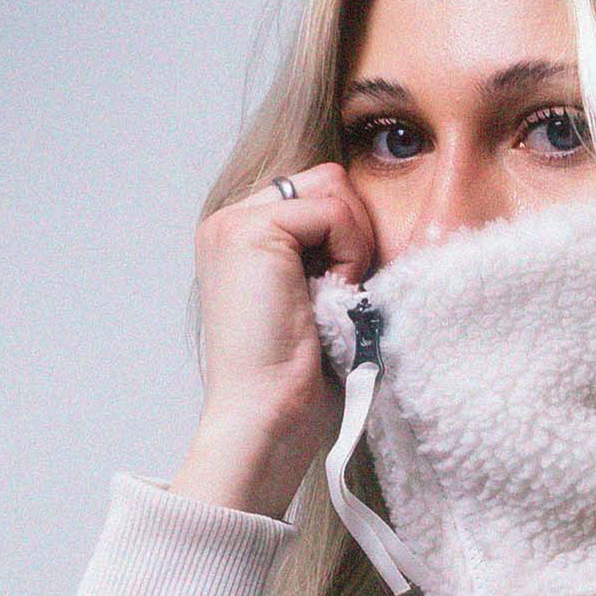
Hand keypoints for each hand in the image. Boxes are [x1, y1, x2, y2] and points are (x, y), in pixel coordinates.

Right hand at [173, 166, 380, 518]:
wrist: (265, 415)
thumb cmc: (293, 376)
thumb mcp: (312, 297)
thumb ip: (322, 251)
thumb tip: (367, 220)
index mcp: (239, 237)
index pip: (317, 193)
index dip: (347, 234)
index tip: (342, 290)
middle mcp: (228, 222)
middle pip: (327, 180)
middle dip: (352, 231)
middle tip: (342, 291)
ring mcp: (234, 223)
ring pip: (333, 187)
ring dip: (352, 242)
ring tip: (333, 296)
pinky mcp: (251, 231)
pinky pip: (333, 210)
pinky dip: (348, 252)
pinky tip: (331, 295)